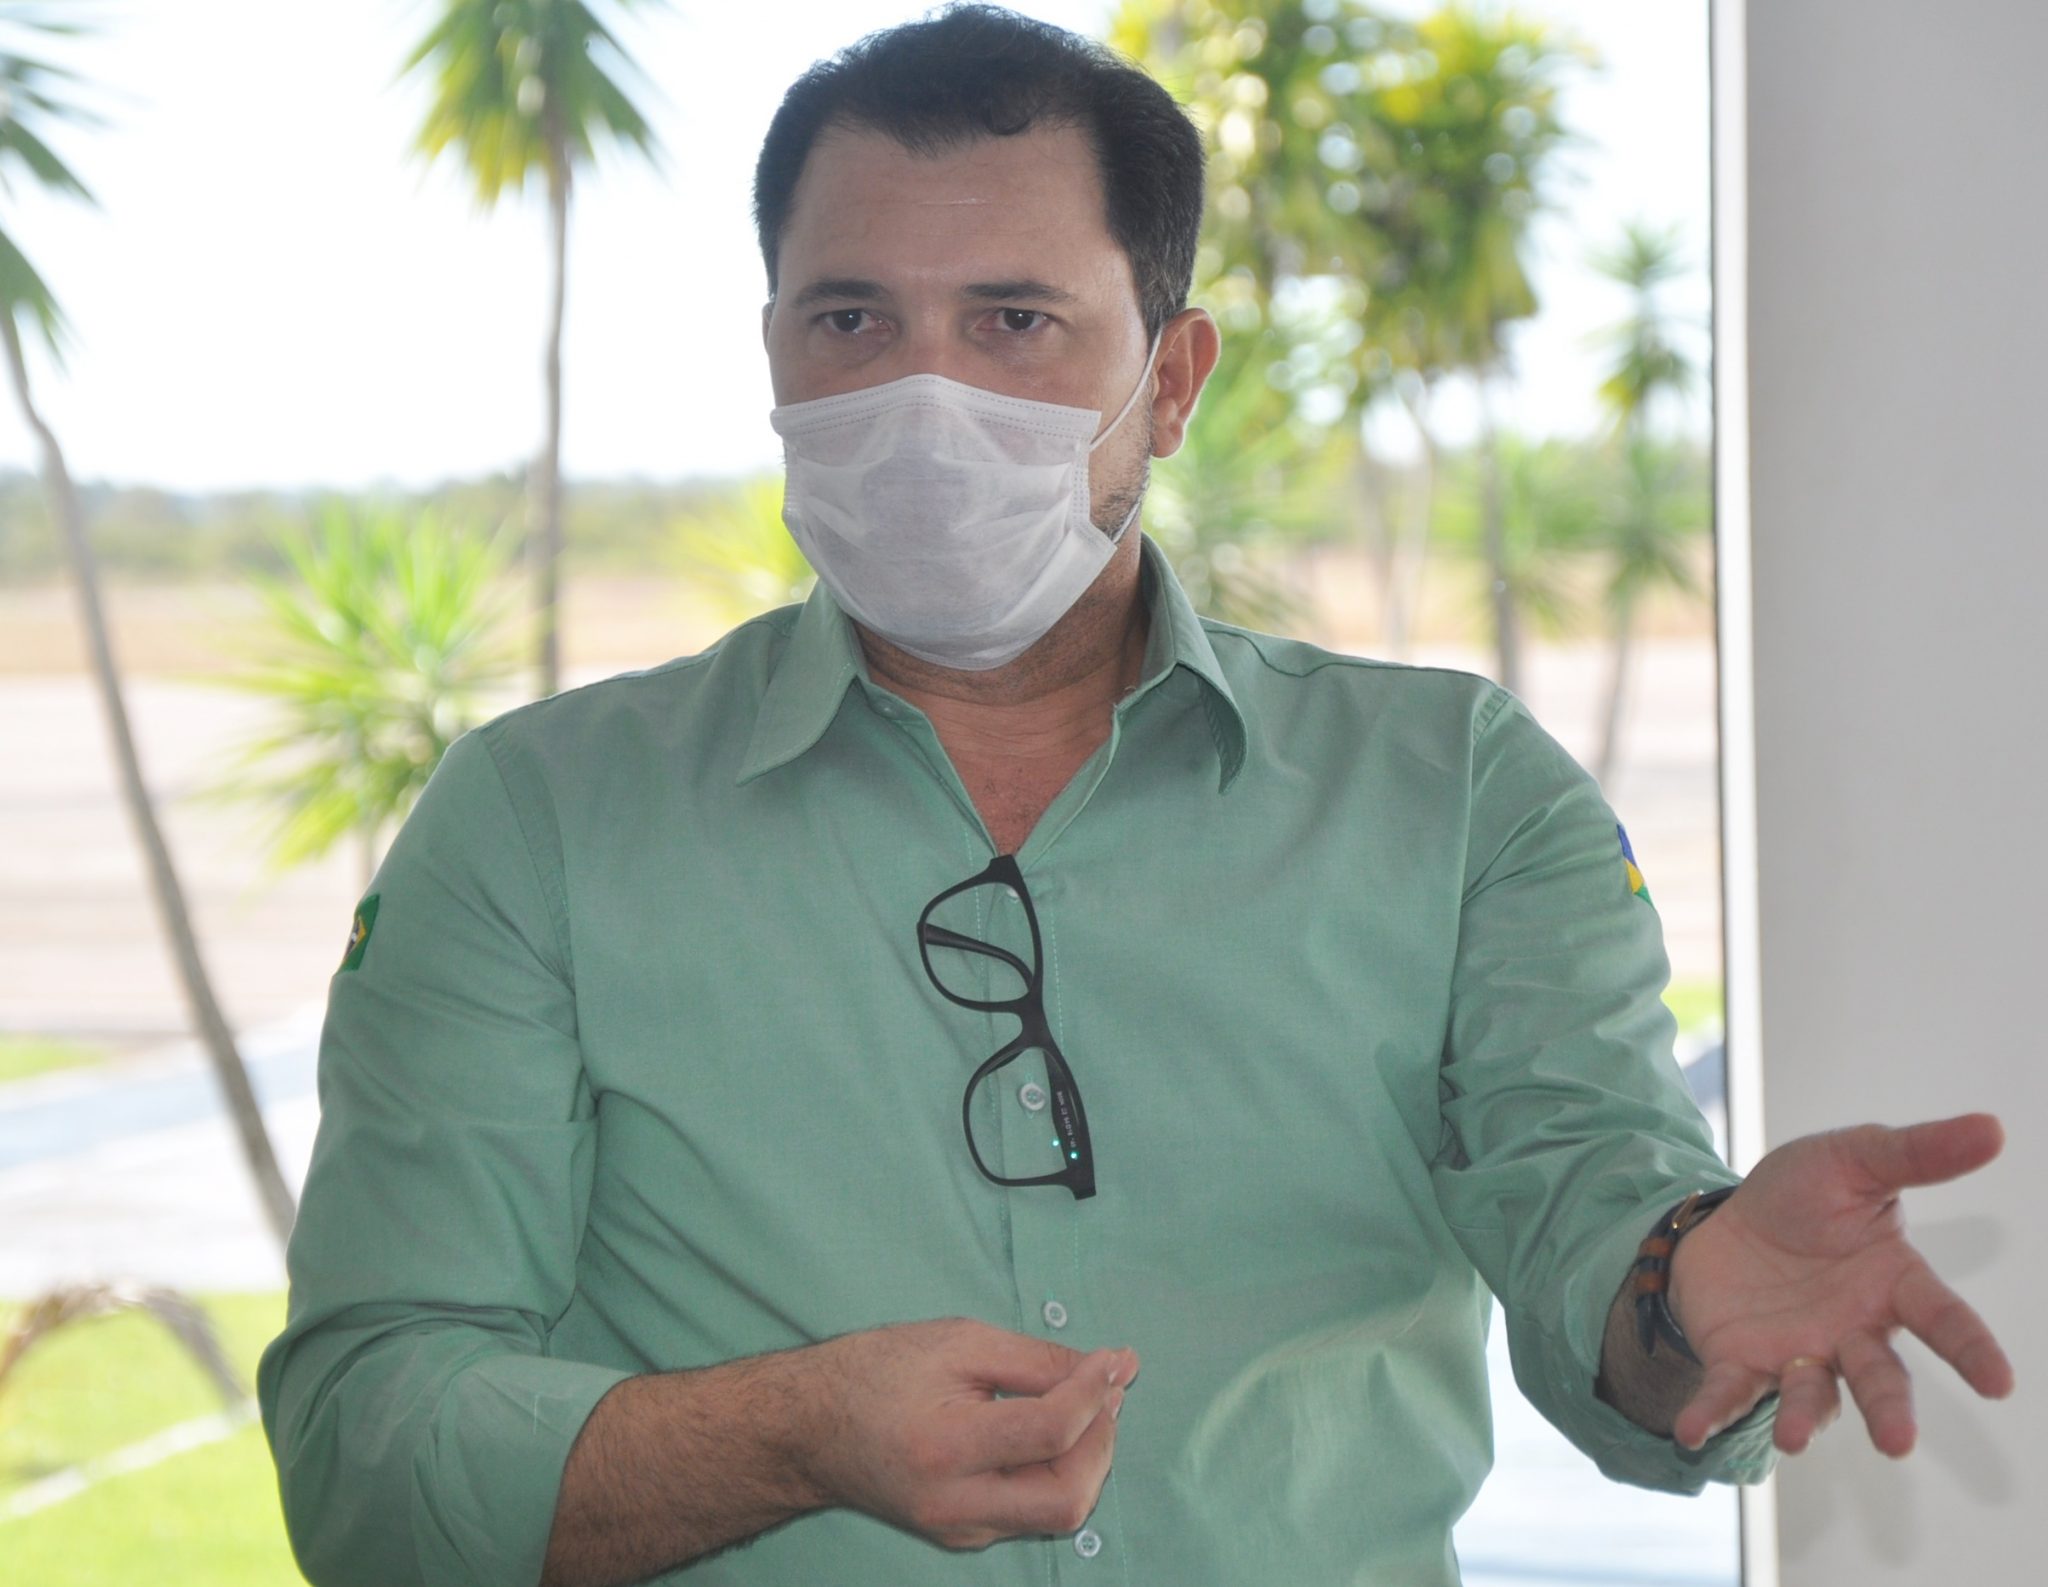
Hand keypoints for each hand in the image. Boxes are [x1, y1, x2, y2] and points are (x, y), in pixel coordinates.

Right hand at [792, 1317, 1136, 1548]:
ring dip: (1087, 1459)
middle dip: (1102, 1440)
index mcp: (946, 1446)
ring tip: (1081, 1405)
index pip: (1049, 1431)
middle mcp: (954, 1504)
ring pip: (1059, 1514)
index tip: (1115, 1359)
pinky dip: (1057, 1472)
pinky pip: (1033, 1513)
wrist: (809, 1429)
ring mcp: (959, 1530)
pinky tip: (1049, 1432)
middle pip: (1068, 1496)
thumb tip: (1110, 1368)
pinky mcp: (963, 1537)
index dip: (1095, 1391)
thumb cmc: (876, 1372)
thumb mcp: (958, 1342)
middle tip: (1105, 1389)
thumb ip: (1037, 1359)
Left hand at [1667, 1112, 2013, 1454]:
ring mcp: (1798, 1351)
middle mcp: (1852, 1330)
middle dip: (1890, 1409)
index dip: (1971, 1348)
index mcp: (1890, 1283)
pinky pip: (1730, 1392)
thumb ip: (1917, 1153)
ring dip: (1805, 1419)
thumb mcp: (1854, 1160)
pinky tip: (1691, 1431)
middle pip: (1879, 1376)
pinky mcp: (1742, 1362)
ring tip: (1793, 1439)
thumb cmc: (1800, 1196)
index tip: (1999, 1382)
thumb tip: (1992, 1128)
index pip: (1941, 1317)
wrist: (1723, 1219)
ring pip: (1811, 1395)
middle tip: (1898, 1442)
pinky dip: (1714, 1413)